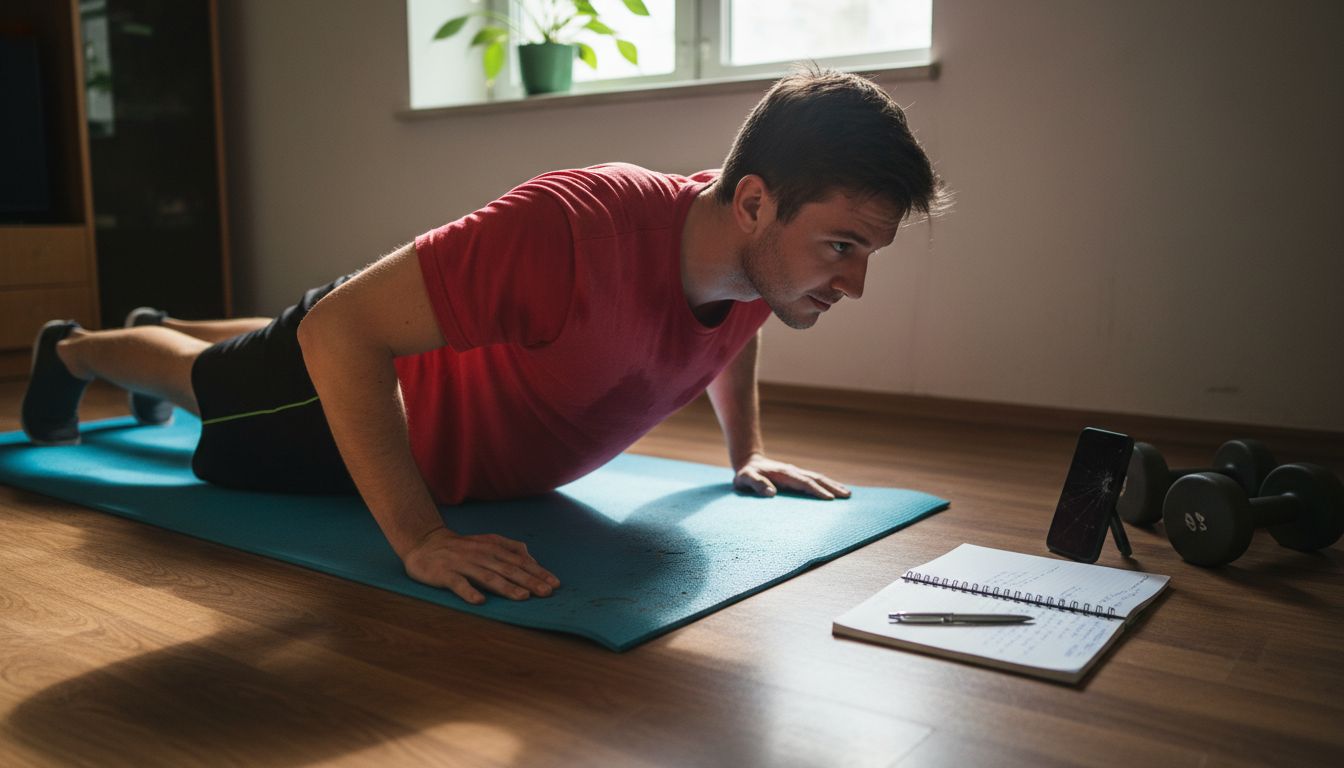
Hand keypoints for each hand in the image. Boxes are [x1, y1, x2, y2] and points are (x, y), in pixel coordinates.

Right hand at [402, 527, 560, 603]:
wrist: (424, 542)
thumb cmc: (460, 547)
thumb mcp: (486, 542)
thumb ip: (509, 547)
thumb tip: (530, 556)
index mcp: (492, 547)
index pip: (520, 561)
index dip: (538, 572)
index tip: (555, 584)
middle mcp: (480, 554)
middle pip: (508, 569)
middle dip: (530, 581)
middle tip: (547, 592)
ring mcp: (462, 564)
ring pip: (487, 576)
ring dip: (506, 587)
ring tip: (523, 597)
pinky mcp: (444, 573)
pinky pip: (458, 584)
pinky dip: (469, 592)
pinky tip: (480, 601)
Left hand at [733, 453, 851, 499]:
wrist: (748, 462)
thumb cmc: (746, 474)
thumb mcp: (745, 479)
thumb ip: (756, 484)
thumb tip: (771, 493)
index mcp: (783, 474)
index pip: (803, 482)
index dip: (816, 490)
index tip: (829, 499)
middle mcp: (793, 471)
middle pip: (816, 478)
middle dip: (832, 487)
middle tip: (847, 496)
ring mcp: (796, 473)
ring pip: (818, 478)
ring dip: (833, 485)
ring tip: (848, 493)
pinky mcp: (796, 476)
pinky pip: (814, 479)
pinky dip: (827, 484)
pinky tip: (835, 490)